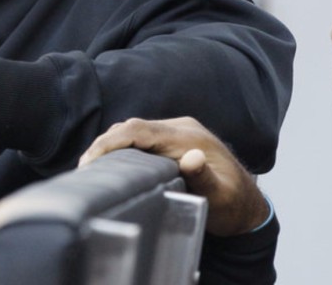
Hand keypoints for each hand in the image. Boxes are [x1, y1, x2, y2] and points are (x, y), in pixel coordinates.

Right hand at [79, 117, 269, 235]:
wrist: (247, 203)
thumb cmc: (233, 204)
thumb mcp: (221, 196)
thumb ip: (205, 177)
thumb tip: (192, 157)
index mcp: (187, 137)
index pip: (140, 130)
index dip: (112, 141)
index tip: (90, 160)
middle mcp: (181, 128)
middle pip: (133, 127)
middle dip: (105, 143)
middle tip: (83, 169)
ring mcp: (178, 132)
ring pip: (136, 130)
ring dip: (113, 143)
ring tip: (91, 167)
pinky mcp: (175, 140)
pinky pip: (143, 136)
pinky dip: (124, 146)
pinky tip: (113, 162)